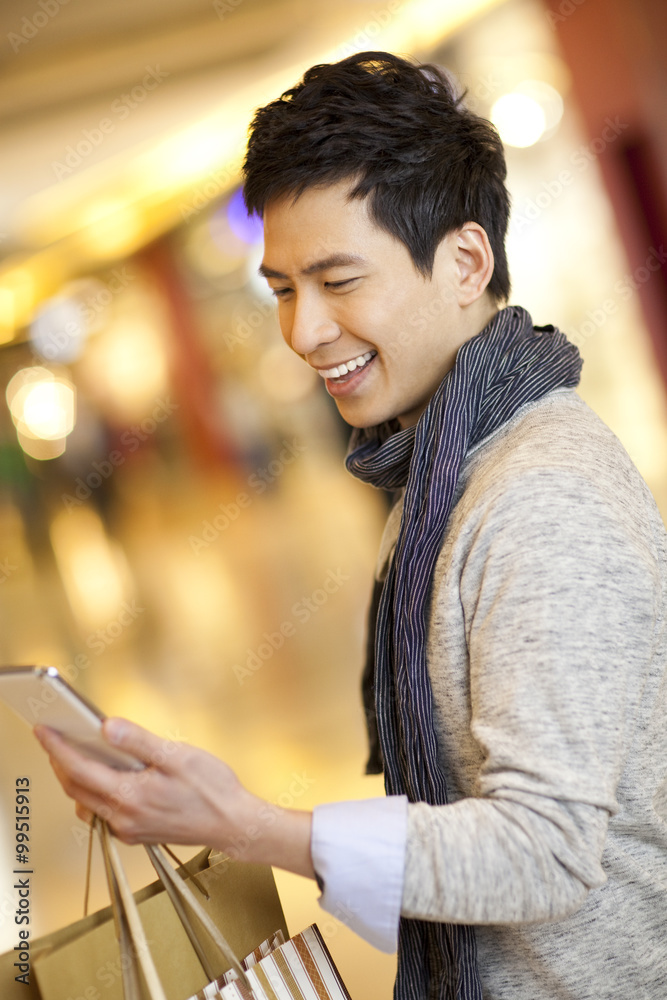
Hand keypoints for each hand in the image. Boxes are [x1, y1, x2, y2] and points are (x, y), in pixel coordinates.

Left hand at [34, 718, 314, 877]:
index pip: (78, 770)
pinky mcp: (137, 834)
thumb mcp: (177, 755)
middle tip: (56, 737)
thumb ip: (138, 741)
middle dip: (61, 763)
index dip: (56, 748)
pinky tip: (107, 779)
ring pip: (86, 804)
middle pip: (75, 789)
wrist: (234, 825)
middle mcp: (122, 818)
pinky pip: (102, 814)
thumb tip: (105, 727)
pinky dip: (94, 794)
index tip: (43, 730)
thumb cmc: (212, 789)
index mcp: (129, 796)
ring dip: (75, 781)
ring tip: (78, 755)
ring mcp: (128, 829)